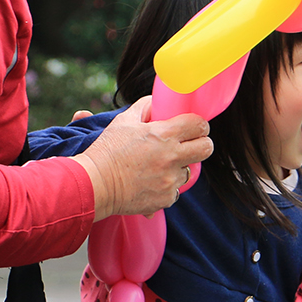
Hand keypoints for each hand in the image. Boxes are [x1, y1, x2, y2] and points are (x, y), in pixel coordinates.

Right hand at [71, 96, 211, 217]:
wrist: (94, 185)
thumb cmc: (107, 151)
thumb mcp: (123, 121)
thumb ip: (144, 107)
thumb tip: (156, 102)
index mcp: (164, 135)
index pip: (199, 125)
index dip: (199, 125)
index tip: (193, 128)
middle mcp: (172, 157)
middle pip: (207, 148)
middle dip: (201, 144)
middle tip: (188, 145)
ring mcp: (170, 180)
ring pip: (189, 171)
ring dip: (178, 168)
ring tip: (158, 167)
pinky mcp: (165, 199)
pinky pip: (175, 191)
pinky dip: (166, 187)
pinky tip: (149, 182)